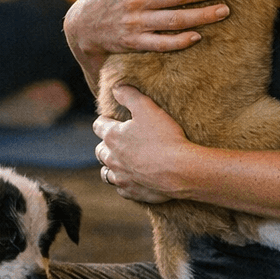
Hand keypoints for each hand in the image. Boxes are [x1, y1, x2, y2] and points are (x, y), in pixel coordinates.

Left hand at [94, 85, 188, 203]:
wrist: (180, 170)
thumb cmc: (164, 137)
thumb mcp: (147, 108)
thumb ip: (129, 95)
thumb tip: (116, 87)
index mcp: (113, 137)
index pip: (99, 126)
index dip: (105, 121)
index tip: (113, 119)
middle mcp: (112, 159)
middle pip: (100, 151)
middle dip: (106, 145)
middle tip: (118, 141)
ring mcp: (121, 177)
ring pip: (106, 173)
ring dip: (110, 166)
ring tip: (120, 162)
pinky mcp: (132, 191)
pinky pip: (121, 188)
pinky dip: (124, 183)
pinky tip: (133, 179)